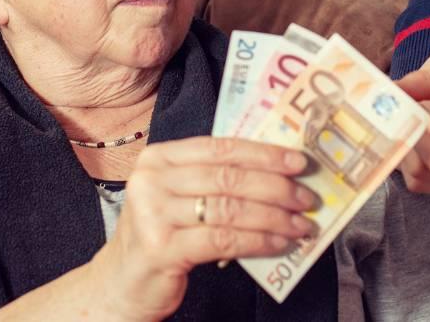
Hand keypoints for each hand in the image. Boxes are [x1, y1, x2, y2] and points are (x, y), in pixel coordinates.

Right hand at [98, 137, 317, 320]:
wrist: (122, 282)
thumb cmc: (162, 235)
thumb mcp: (180, 198)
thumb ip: (216, 180)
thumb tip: (280, 174)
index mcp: (159, 158)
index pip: (221, 147)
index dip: (264, 153)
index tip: (298, 162)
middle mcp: (151, 180)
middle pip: (228, 177)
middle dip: (276, 187)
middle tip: (307, 198)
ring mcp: (153, 214)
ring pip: (230, 209)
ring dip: (274, 217)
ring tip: (300, 225)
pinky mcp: (161, 249)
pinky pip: (223, 240)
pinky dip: (258, 241)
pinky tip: (279, 244)